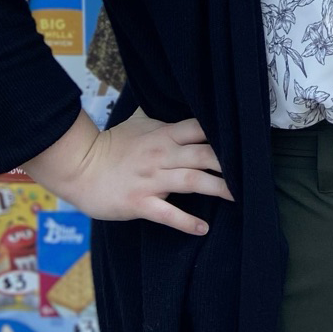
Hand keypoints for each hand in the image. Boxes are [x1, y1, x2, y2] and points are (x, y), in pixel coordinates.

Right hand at [24, 108, 233, 236]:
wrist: (78, 166)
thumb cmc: (109, 145)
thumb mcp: (137, 123)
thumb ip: (159, 116)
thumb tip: (174, 103)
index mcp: (164, 134)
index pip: (201, 128)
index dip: (224, 133)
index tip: (246, 140)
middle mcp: (162, 154)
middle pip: (204, 155)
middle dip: (230, 163)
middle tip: (254, 172)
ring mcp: (151, 179)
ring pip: (192, 181)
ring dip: (218, 188)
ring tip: (239, 197)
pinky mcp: (140, 202)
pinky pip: (167, 213)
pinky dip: (186, 222)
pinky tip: (203, 228)